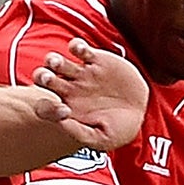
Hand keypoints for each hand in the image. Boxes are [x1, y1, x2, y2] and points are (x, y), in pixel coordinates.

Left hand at [31, 38, 147, 151]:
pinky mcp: (96, 60)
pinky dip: (76, 46)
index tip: (63, 111)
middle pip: (45, 79)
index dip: (46, 107)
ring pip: (58, 62)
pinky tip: (80, 50)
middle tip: (48, 78)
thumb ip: (80, 133)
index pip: (45, 107)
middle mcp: (69, 90)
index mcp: (65, 109)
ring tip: (57, 63)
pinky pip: (80, 49)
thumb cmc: (118, 129)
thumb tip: (60, 123)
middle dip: (42, 77)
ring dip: (54, 60)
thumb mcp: (101, 138)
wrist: (141, 112)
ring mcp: (81, 74)